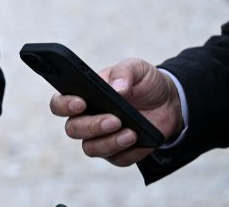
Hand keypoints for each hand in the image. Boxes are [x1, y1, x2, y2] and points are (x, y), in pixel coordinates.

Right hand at [49, 58, 183, 166]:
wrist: (169, 102)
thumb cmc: (144, 82)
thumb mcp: (137, 68)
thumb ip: (124, 72)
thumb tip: (117, 89)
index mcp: (82, 95)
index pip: (59, 103)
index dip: (64, 105)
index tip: (81, 102)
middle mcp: (86, 118)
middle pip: (73, 129)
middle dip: (92, 126)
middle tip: (115, 120)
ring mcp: (100, 138)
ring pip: (91, 148)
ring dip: (109, 143)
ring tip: (131, 133)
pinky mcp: (118, 153)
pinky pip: (117, 159)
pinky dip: (130, 152)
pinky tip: (141, 141)